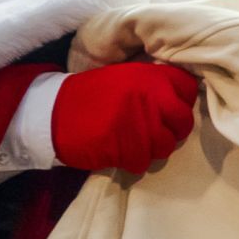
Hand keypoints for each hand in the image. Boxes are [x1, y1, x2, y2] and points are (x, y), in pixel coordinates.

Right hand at [50, 60, 201, 173]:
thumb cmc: (89, 96)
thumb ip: (153, 86)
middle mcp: (148, 96)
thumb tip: (181, 100)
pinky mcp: (124, 147)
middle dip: (173, 131)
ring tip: (135, 143)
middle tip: (156, 133)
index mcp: (148, 75)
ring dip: (153, 149)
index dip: (181, 102)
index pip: (188, 89)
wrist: (51, 113)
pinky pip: (143, 162)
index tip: (169, 110)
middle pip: (183, 122)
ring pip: (166, 146)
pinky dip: (133, 162)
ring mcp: (138, 122)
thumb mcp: (124, 78)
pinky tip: (119, 152)